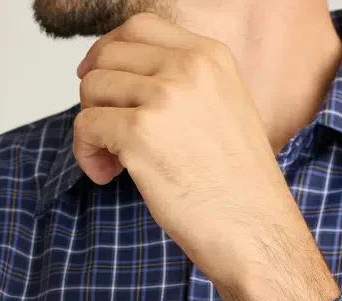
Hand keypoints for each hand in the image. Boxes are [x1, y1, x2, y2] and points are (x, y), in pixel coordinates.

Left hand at [74, 12, 308, 290]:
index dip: (109, 52)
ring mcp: (163, 99)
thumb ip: (185, 87)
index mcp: (211, 57)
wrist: (255, 232)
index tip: (100, 81)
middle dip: (98, 96)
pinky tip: (107, 175)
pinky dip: (87, 153)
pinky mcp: (139, 135)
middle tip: (109, 135)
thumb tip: (127, 81)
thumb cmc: (241, 190)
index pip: (139, 28)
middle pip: (108, 58)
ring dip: (93, 128)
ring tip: (115, 162)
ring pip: (92, 91)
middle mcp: (188, 68)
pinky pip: (86, 127)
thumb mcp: (225, 112)